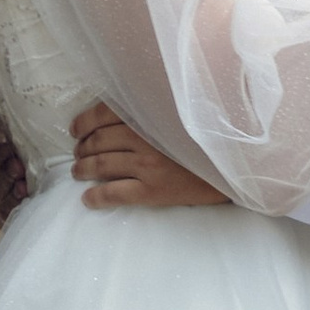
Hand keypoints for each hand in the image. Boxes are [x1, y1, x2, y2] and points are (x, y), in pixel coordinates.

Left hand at [70, 103, 232, 211]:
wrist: (234, 168)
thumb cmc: (208, 140)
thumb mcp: (180, 116)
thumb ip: (153, 110)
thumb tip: (120, 112)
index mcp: (150, 114)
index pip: (105, 113)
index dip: (84, 122)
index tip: (75, 129)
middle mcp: (145, 136)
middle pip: (99, 140)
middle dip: (83, 147)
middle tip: (78, 153)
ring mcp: (147, 164)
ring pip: (102, 165)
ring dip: (83, 168)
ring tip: (78, 172)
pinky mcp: (152, 190)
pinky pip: (114, 193)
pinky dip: (96, 196)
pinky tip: (88, 199)